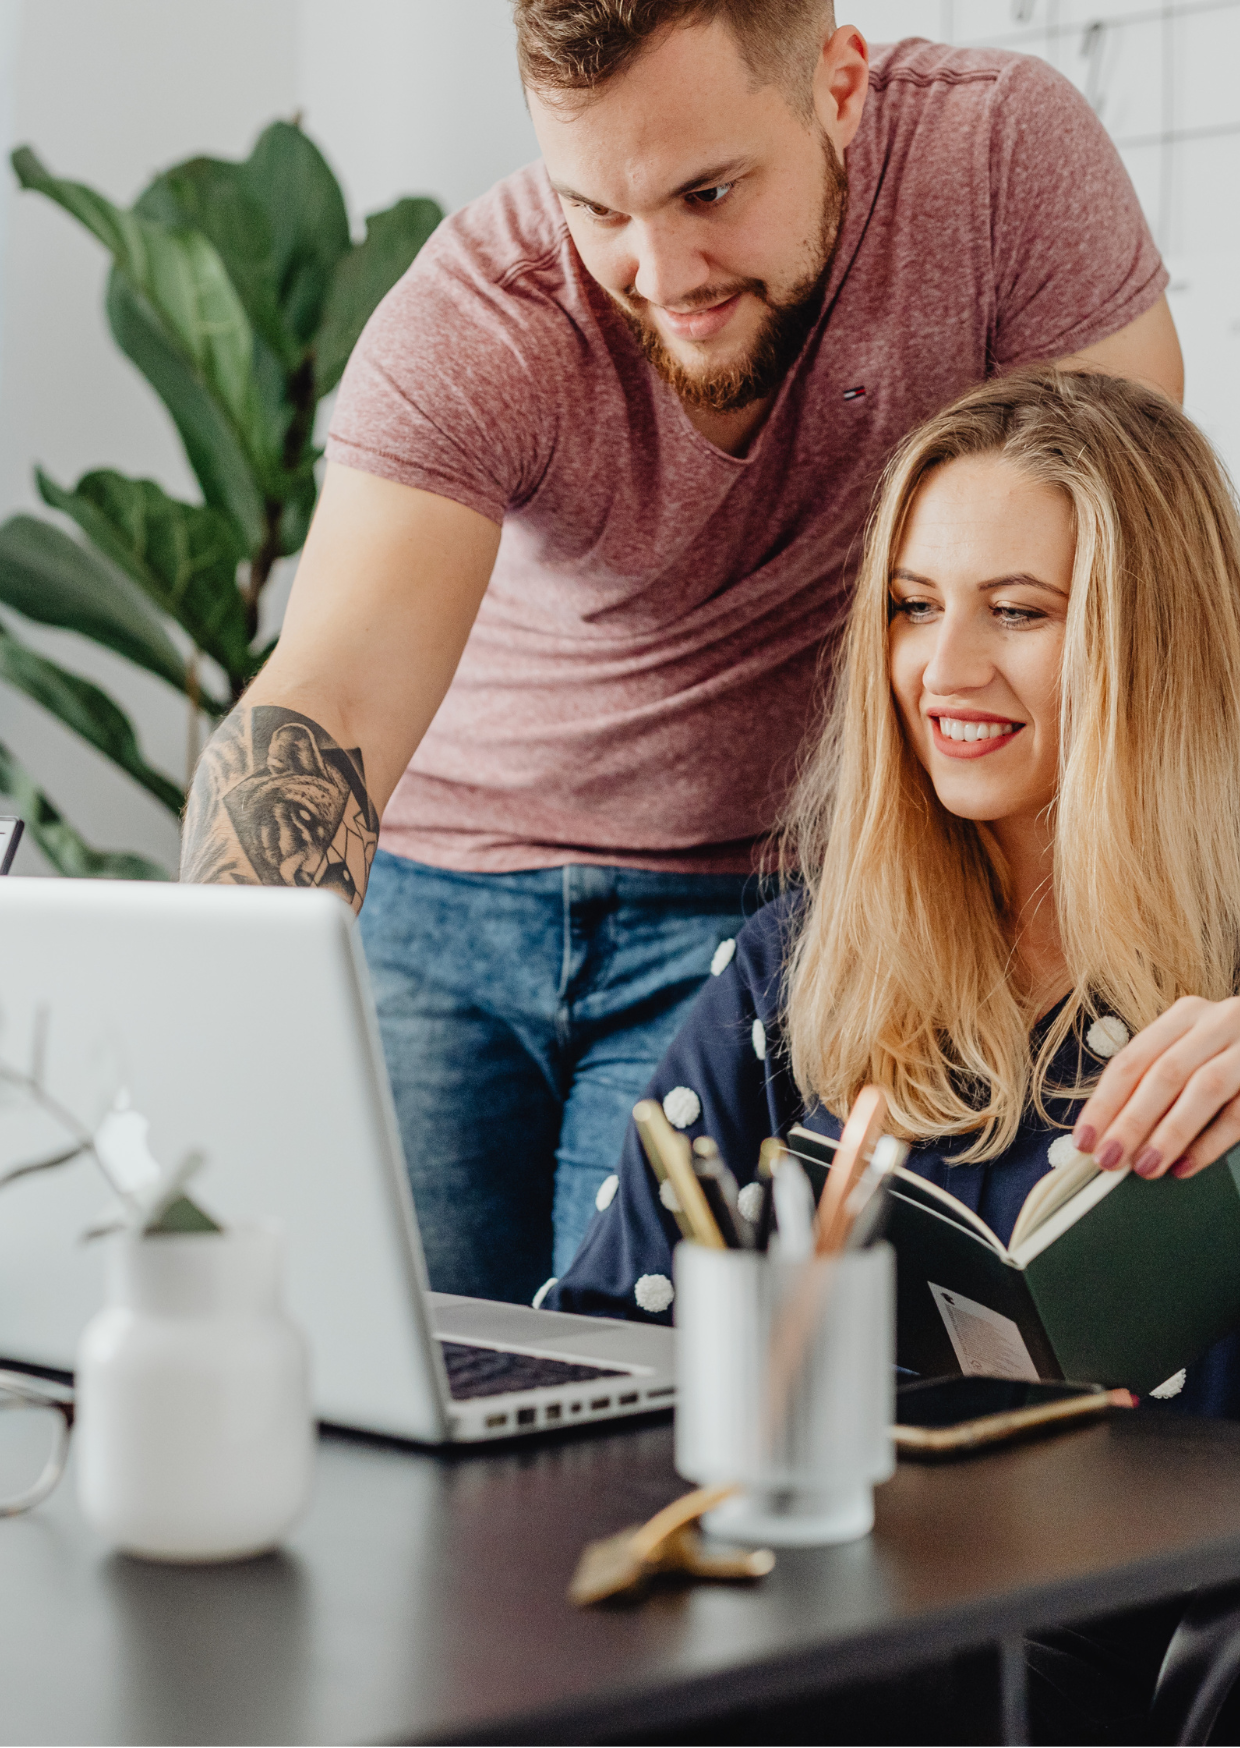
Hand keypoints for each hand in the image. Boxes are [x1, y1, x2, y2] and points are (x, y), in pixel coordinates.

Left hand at [1072, 996, 1239, 1179]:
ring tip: (1144, 1167)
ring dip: (1169, 1133)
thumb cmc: (1234, 1053)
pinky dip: (1210, 1141)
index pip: (1133, 1060)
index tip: (1084, 1140)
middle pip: (1163, 1074)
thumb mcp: (1194, 1051)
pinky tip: (1185, 1165)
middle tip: (1108, 1160)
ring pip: (1202, 1089)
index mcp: (1186, 1016)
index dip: (1104, 1102)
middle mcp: (1217, 1023)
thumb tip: (1110, 1131)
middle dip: (1131, 1121)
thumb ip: (1159, 1079)